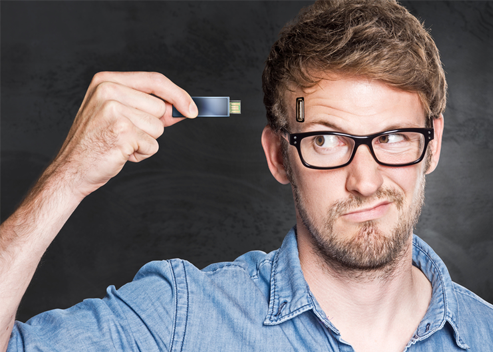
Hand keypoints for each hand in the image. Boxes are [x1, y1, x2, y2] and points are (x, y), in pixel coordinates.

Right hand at [52, 71, 197, 198]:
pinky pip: (152, 144)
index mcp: (106, 81)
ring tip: (121, 144)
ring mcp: (113, 111)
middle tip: (127, 134)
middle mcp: (108, 91)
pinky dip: (142, 153)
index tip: (193, 109)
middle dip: (152, 125)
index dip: (178, 95)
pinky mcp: (121, 132)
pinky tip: (121, 153)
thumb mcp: (119, 115)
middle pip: (160, 106)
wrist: (71, 169)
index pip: (155, 80)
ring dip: (146, 141)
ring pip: (158, 127)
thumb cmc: (96, 142)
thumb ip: (149, 108)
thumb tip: (181, 108)